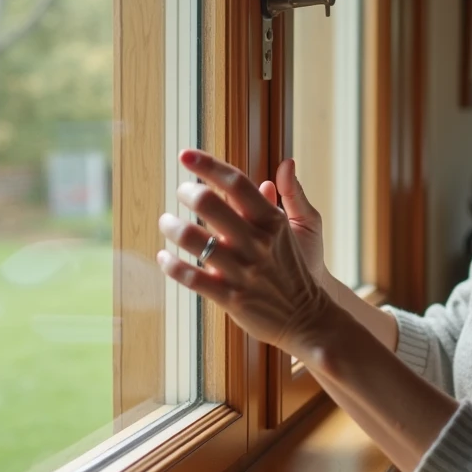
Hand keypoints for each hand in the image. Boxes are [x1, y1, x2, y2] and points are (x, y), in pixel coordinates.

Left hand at [156, 149, 336, 356]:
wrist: (306, 317)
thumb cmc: (293, 268)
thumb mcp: (298, 229)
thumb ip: (286, 196)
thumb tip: (284, 164)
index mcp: (272, 222)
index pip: (236, 183)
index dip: (208, 165)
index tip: (185, 154)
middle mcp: (256, 243)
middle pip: (210, 204)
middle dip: (187, 192)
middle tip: (181, 191)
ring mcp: (242, 271)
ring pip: (195, 240)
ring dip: (172, 226)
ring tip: (165, 221)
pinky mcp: (230, 297)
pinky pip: (191, 278)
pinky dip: (172, 265)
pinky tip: (164, 257)